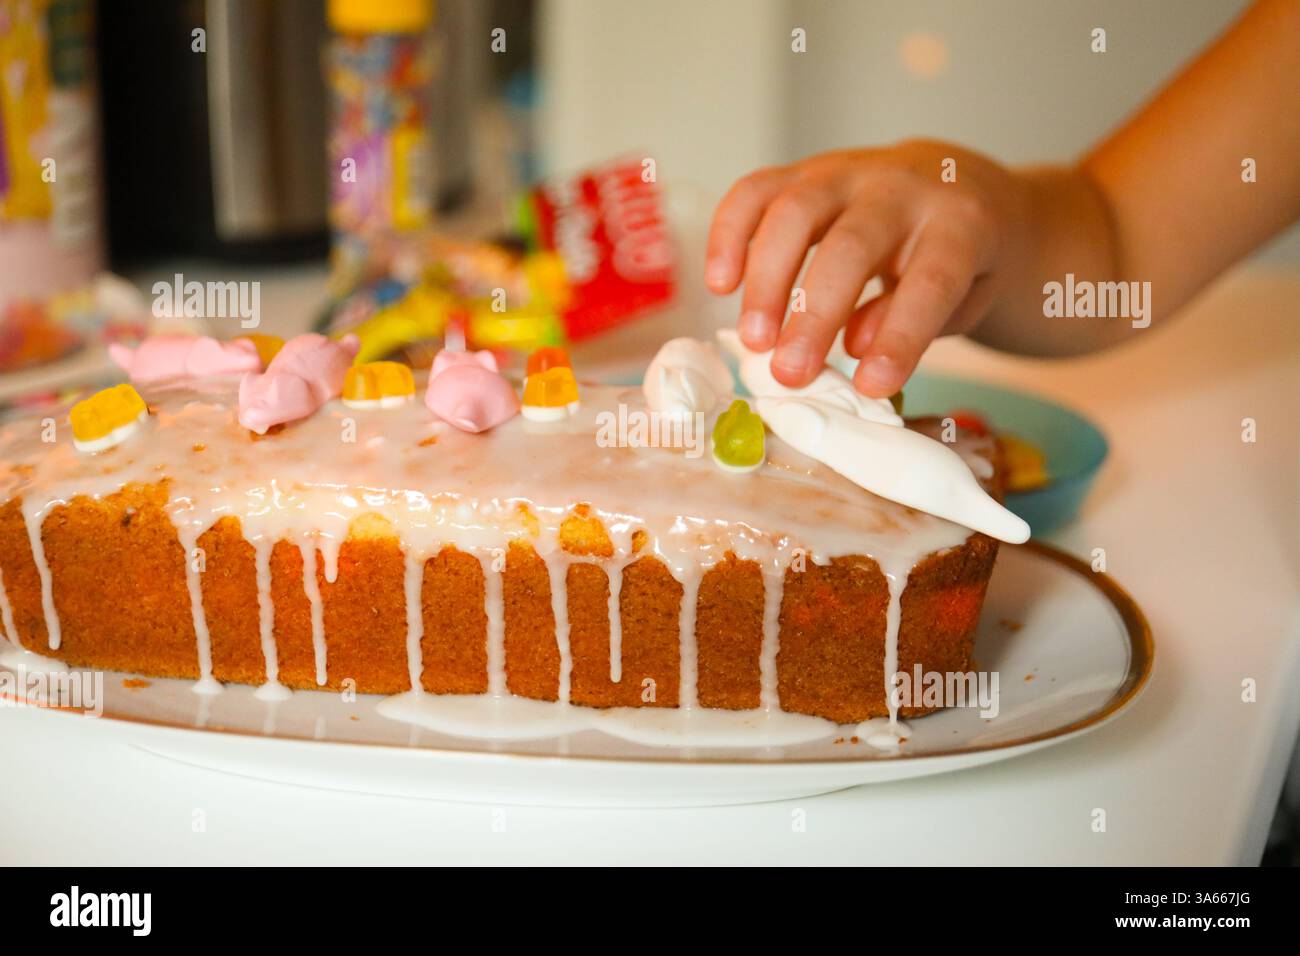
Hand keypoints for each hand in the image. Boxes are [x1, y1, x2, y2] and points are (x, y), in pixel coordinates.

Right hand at [705, 141, 1032, 395]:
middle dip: (815, 314)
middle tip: (788, 374)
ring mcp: (846, 172)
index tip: (871, 387)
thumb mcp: (961, 297)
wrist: (955, 184)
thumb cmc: (955, 257)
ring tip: (752, 342)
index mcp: (960, 224)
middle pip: (852, 245)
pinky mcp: (803, 171)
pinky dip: (730, 235)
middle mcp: (901, 189)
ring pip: (794, 212)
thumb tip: (855, 345)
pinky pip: (755, 191)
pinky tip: (721, 284)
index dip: (900, 337)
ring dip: (766, 280)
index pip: (931, 280)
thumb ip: (915, 319)